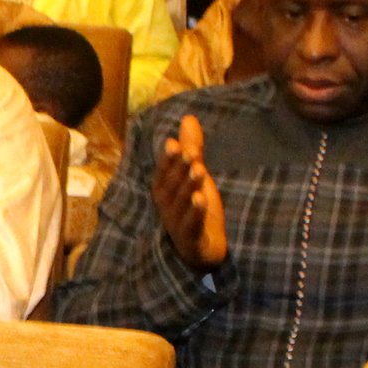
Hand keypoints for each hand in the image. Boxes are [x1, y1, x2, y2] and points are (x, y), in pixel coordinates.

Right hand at [150, 113, 227, 275]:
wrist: (203, 250)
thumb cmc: (195, 209)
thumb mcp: (195, 176)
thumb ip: (193, 149)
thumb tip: (188, 117)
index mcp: (164, 191)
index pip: (163, 173)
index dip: (168, 160)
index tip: (175, 144)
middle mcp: (166, 207)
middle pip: (172, 187)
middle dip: (180, 170)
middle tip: (191, 153)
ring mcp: (177, 225)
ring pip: (182, 204)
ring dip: (189, 187)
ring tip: (199, 170)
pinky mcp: (191, 240)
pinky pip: (191, 226)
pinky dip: (195, 214)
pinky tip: (201, 200)